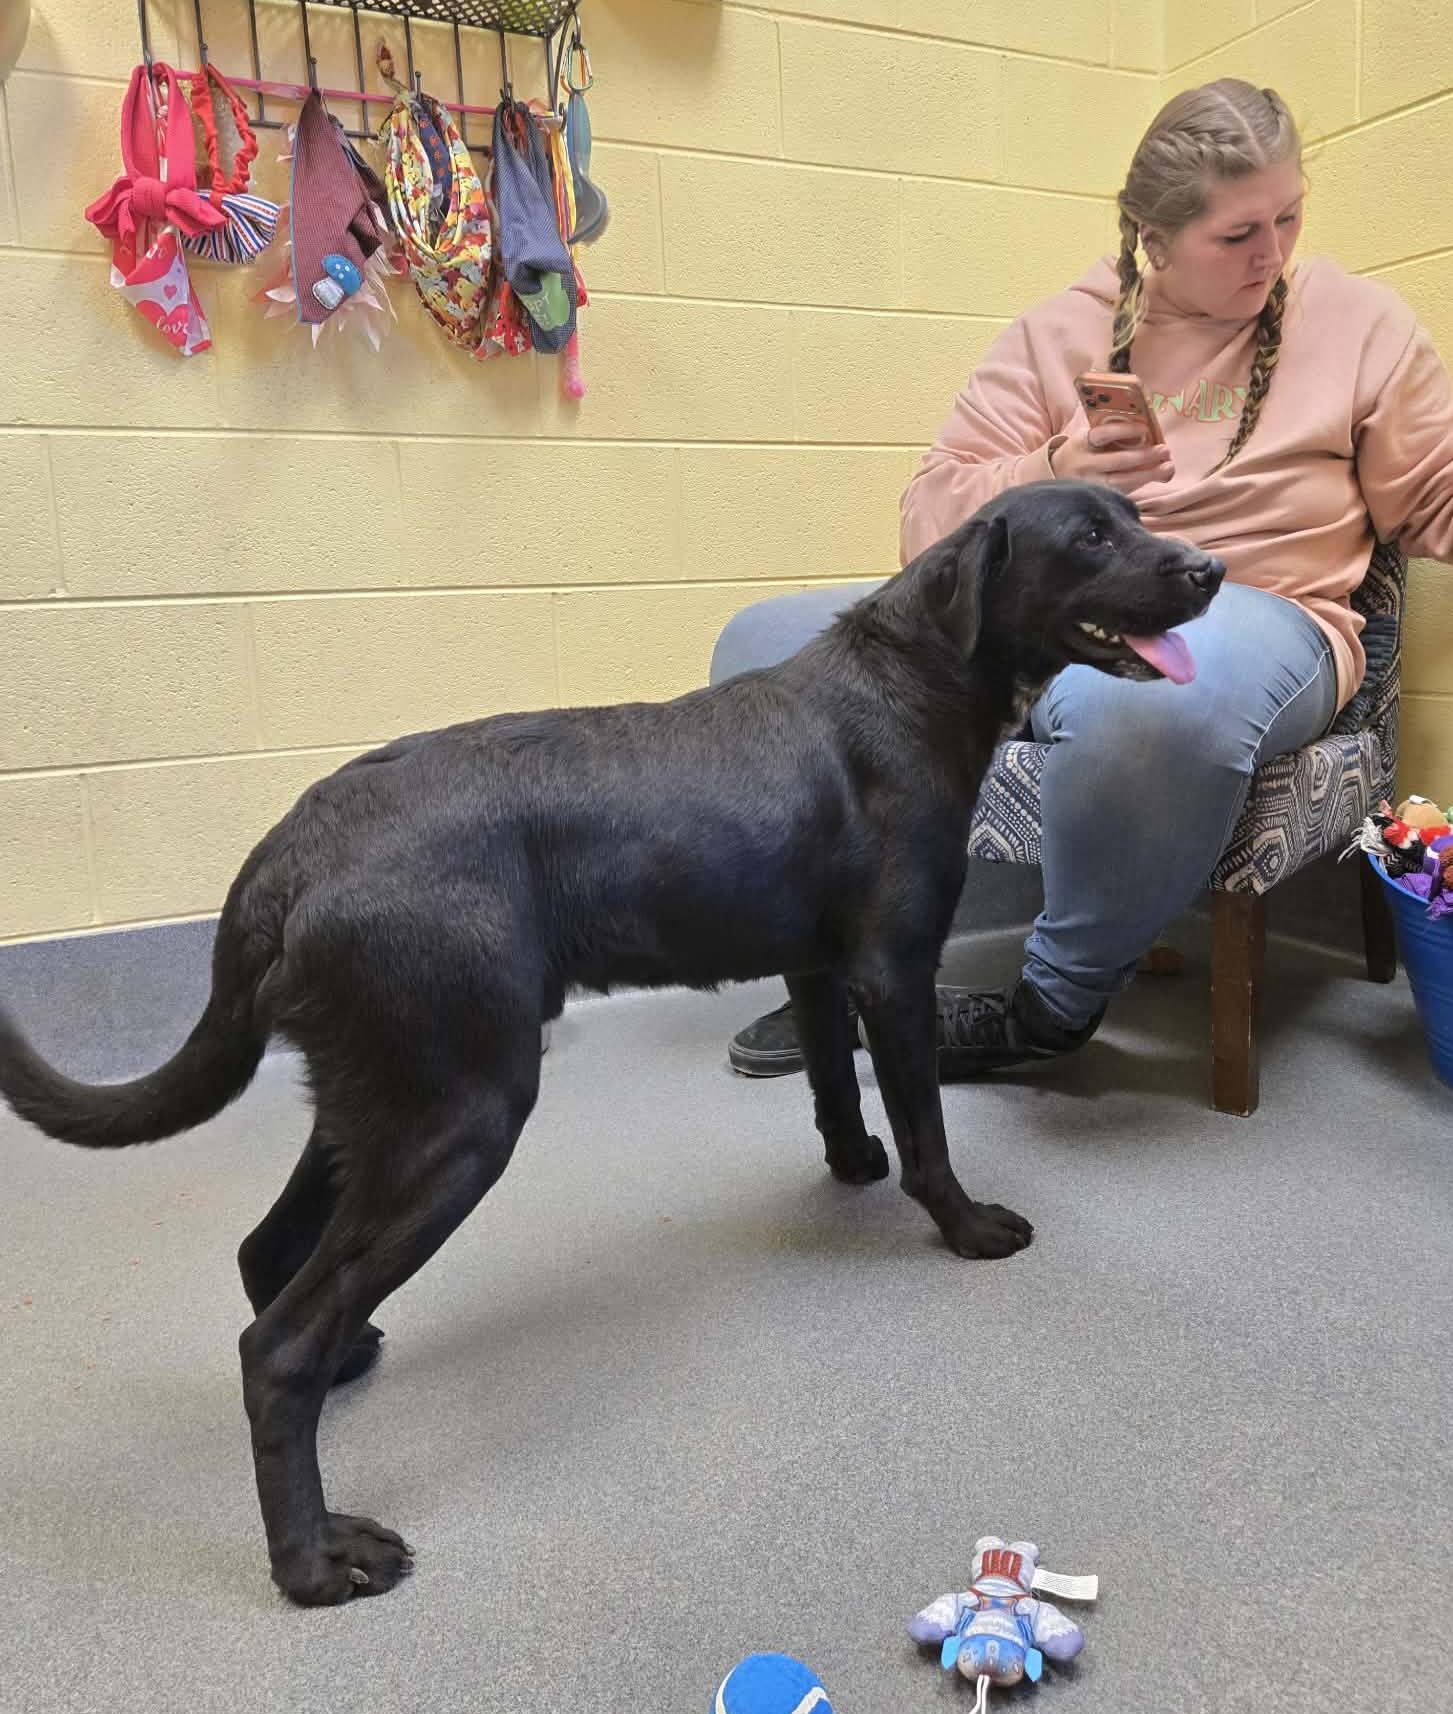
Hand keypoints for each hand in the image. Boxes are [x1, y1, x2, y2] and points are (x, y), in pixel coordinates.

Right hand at [1051, 423, 1173, 493]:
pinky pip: (1121, 493)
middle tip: (1165, 450)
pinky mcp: (1096, 498)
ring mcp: (1089, 485)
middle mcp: (1083, 465)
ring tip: (1168, 468)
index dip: (1124, 431)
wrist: (1056, 474)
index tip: (1145, 429)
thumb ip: (1109, 432)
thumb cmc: (1083, 450)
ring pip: (1121, 482)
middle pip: (1116, 461)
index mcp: (1081, 443)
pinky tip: (1157, 478)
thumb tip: (1146, 429)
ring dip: (1147, 474)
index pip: (1103, 435)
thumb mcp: (1088, 436)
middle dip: (1143, 456)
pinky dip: (1140, 485)